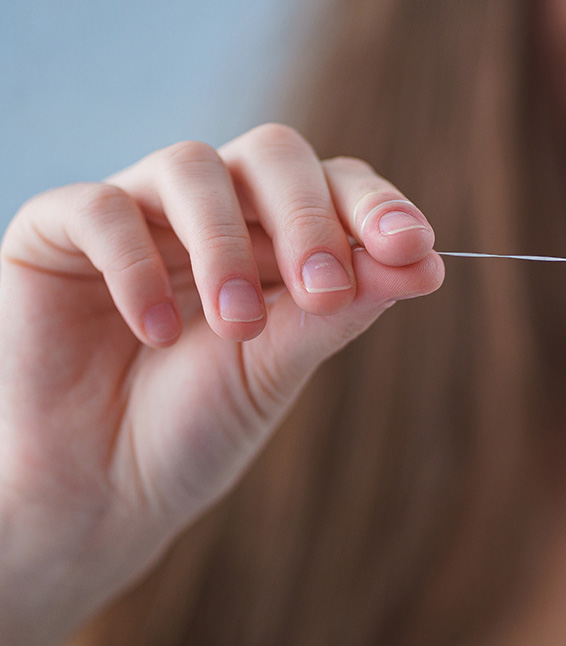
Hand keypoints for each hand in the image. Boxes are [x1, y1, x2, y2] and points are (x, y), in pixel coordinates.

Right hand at [0, 124, 441, 645]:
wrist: (102, 492)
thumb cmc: (198, 426)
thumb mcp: (281, 365)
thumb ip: (342, 306)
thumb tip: (428, 262)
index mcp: (278, 234)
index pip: (335, 184)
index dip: (376, 205)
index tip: (413, 247)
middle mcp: (214, 209)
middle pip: (272, 153)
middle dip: (308, 215)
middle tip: (322, 289)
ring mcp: (138, 213)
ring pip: (192, 166)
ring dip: (226, 245)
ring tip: (237, 328)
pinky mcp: (57, 233)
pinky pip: (102, 210)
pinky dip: (137, 266)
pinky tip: (155, 332)